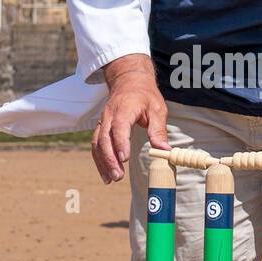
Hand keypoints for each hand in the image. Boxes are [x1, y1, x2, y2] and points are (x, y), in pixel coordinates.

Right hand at [93, 56, 168, 183]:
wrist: (129, 81)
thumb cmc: (145, 96)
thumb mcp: (157, 109)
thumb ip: (158, 130)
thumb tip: (165, 151)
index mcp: (124, 108)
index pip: (120, 126)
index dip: (120, 142)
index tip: (124, 158)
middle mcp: (110, 116)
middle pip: (105, 138)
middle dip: (110, 159)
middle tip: (118, 176)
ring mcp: (103, 122)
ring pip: (97, 143)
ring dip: (103, 162)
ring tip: (111, 179)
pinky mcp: (101, 128)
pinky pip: (96, 145)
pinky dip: (99, 161)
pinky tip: (106, 175)